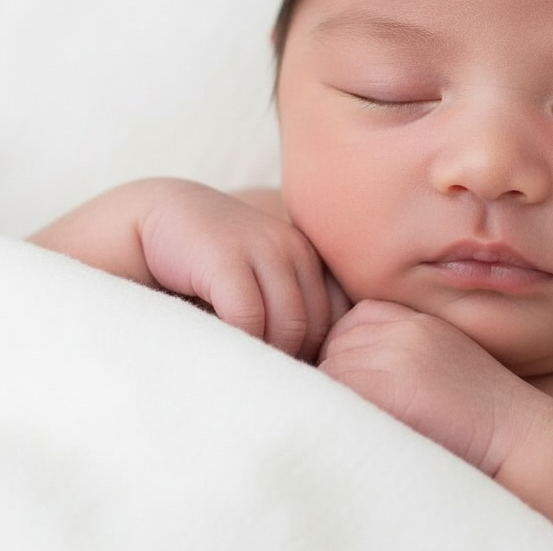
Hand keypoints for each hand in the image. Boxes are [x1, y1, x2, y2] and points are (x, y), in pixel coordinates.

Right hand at [141, 183, 350, 360]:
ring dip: (267, 359)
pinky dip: (240, 343)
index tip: (285, 372)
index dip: (316, 354)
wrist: (164, 219)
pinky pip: (248, 316)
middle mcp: (296, 248)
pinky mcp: (227, 256)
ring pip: (288, 325)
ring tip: (243, 374)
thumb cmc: (213, 268)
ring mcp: (264, 248)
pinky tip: (222, 353)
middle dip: (292, 362)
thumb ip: (286, 311)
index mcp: (311, 257)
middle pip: (316, 327)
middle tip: (262, 384)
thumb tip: (312, 370)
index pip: (338, 319)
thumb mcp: (261, 284)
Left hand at [318, 300, 552, 474]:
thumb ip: (396, 353)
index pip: (348, 327)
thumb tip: (336, 373)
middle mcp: (403, 329)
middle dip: (338, 382)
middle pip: (335, 348)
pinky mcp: (388, 387)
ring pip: (330, 373)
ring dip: (335, 403)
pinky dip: (338, 417)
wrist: (515, 436)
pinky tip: (360, 436)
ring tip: (361, 430)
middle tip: (356, 417)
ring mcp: (396, 355)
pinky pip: (336, 395)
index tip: (358, 393)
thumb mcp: (436, 361)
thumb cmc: (475, 413)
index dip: (346, 362)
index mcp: (414, 319)